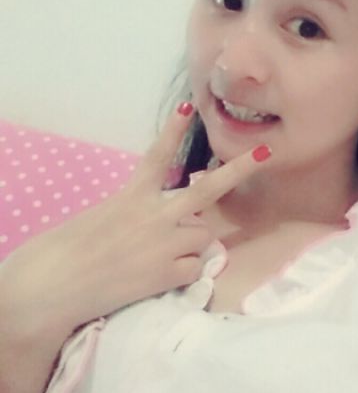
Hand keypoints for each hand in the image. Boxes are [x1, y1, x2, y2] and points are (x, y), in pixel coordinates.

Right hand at [0, 103, 270, 341]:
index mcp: (132, 196)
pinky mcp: (169, 272)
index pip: (157, 156)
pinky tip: (158, 276)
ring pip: (203, 235)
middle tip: (268, 152)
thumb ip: (142, 211)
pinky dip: (184, 271)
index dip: (174, 130)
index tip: (189, 105)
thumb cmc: (71, 250)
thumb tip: (176, 218)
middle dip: (240, 169)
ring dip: (191, 242)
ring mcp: (165, 242)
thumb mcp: (106, 216)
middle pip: (207, 189)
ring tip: (158, 255)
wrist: (54, 286)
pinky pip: (195, 267)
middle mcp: (155, 214)